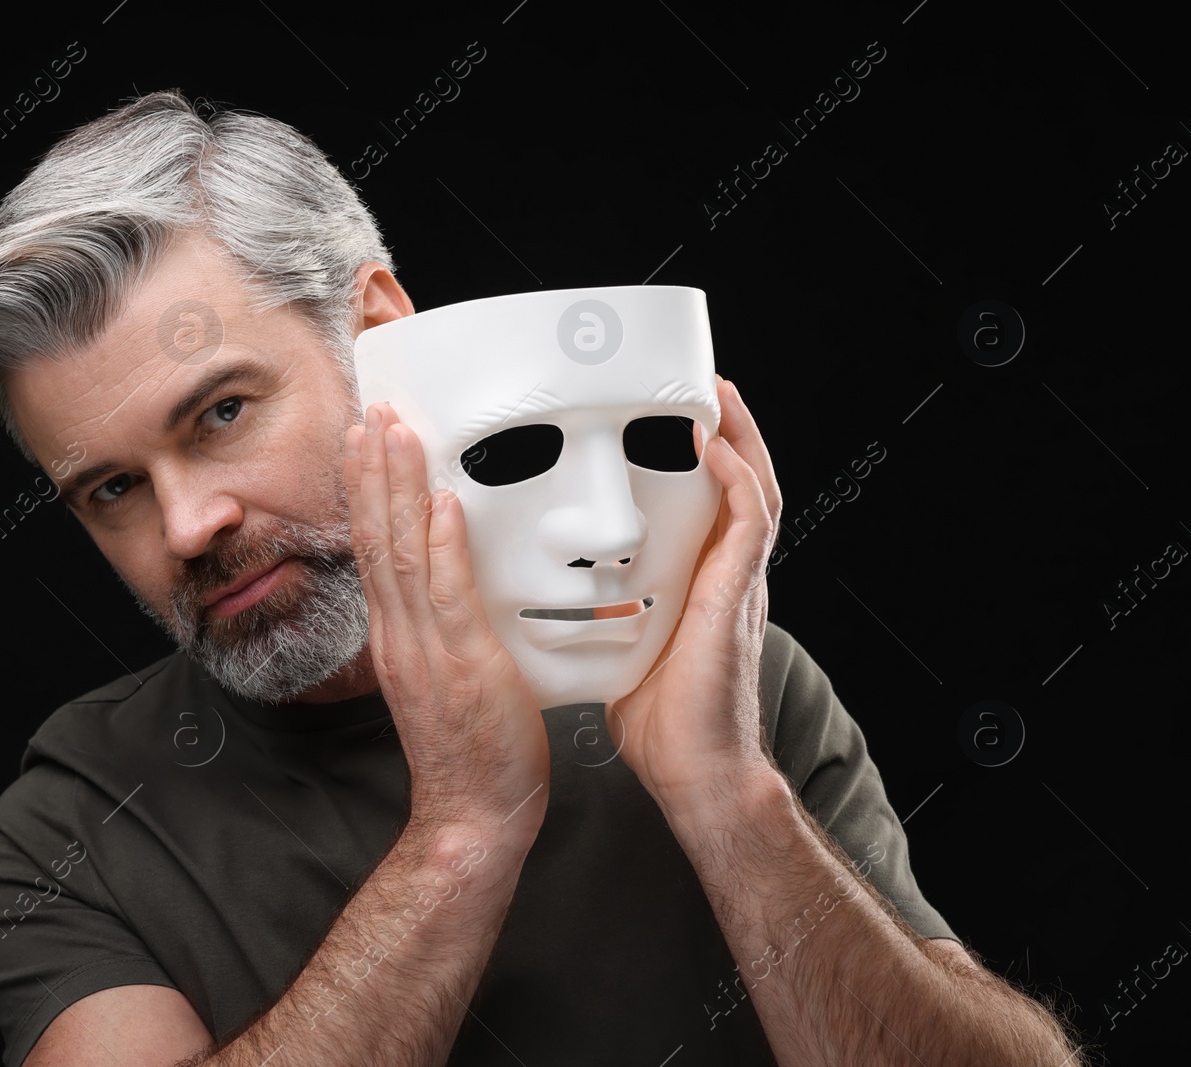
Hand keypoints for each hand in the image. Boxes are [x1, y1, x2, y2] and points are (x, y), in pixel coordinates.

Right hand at [343, 403, 549, 837]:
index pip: (374, 547)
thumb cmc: (471, 751)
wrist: (472, 817)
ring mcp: (427, 647)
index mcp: (397, 633)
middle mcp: (401, 633)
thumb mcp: (447, 675)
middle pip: (376, 537)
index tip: (366, 441)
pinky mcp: (463, 664)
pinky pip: (446, 595)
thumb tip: (454, 580)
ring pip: (402, 553)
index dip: (368, 490)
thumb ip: (445, 625)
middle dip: (372, 470)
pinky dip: (442, 546)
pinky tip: (442, 505)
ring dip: (397, 488)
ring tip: (395, 432)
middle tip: (370, 411)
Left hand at [608, 376, 784, 822]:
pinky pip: (749, 522)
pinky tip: (713, 445)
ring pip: (754, 489)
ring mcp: (738, 583)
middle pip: (739, 483)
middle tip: (703, 385)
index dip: (701, 462)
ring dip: (738, 437)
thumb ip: (608, 615)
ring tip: (716, 393)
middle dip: (726, 431)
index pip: (708, 505)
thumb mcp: (625, 647)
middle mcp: (725, 575)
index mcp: (700, 583)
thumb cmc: (660, 723)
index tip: (677, 420)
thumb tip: (559, 601)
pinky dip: (735, 478)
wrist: (693, 773)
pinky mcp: (737, 596)